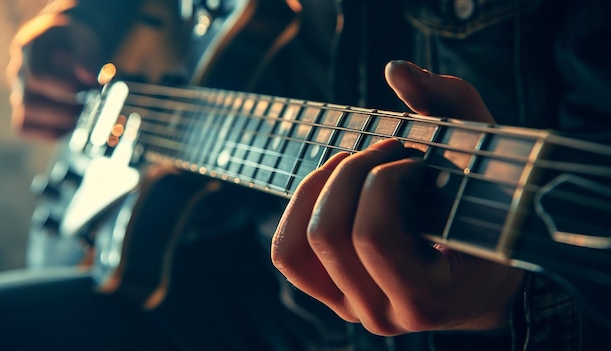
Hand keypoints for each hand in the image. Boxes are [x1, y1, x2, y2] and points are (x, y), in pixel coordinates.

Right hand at [8, 14, 103, 139]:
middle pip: (28, 103)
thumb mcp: (84, 39)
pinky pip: (26, 128)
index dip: (62, 88)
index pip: (36, 76)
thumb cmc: (74, 41)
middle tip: (89, 109)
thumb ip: (87, 55)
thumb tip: (90, 77)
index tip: (87, 89)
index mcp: (30, 50)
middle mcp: (19, 72)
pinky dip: (49, 133)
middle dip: (63, 111)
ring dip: (58, 123)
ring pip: (25, 118)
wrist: (66, 43)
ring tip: (83, 118)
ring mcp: (20, 91)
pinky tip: (72, 127)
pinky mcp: (26, 108)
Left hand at [271, 61, 523, 334]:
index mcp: (428, 297)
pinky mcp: (330, 294)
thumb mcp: (487, 160)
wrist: (481, 278)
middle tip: (384, 150)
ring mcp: (351, 307)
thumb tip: (397, 70)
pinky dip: (298, 209)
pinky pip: (288, 254)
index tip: (415, 158)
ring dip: (320, 185)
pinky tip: (331, 186)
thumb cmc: (489, 216)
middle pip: (329, 233)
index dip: (384, 180)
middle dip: (351, 172)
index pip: (374, 237)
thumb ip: (453, 105)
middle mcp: (383, 314)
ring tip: (354, 163)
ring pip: (299, 242)